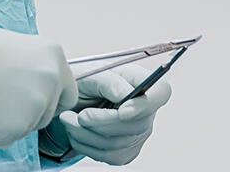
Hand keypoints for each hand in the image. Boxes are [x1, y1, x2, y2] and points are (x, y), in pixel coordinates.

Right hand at [0, 20, 76, 147]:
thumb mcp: (11, 45)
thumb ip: (31, 64)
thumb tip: (32, 79)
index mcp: (53, 55)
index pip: (67, 90)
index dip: (50, 97)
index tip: (30, 96)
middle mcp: (52, 79)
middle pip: (51, 111)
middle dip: (30, 111)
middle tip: (1, 99)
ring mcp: (37, 104)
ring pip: (30, 126)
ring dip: (11, 120)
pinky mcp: (18, 128)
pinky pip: (9, 138)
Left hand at [47, 64, 171, 165]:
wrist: (70, 100)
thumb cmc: (82, 81)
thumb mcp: (91, 73)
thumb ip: (109, 81)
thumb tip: (125, 95)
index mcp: (141, 80)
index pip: (161, 93)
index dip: (145, 105)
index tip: (122, 111)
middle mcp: (145, 108)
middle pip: (138, 124)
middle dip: (102, 122)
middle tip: (78, 115)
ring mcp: (138, 132)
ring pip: (118, 143)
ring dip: (86, 134)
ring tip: (68, 120)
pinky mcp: (125, 150)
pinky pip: (108, 155)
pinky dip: (86, 145)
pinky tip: (76, 131)